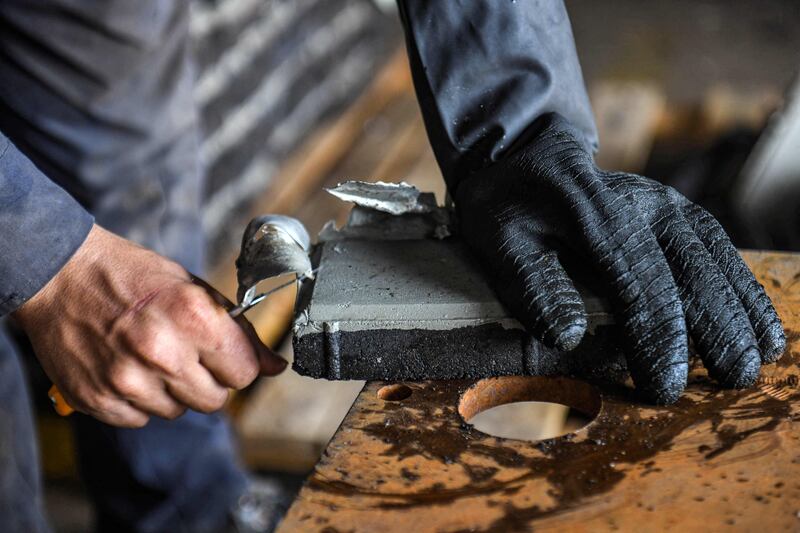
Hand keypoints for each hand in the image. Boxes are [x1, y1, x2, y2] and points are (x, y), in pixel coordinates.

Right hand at [13, 224, 286, 426]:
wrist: (61, 275)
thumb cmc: (135, 278)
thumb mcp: (195, 291)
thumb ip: (240, 333)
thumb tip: (275, 367)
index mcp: (195, 318)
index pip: (245, 373)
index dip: (236, 364)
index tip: (221, 353)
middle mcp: (163, 352)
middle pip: (214, 400)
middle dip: (208, 381)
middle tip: (185, 354)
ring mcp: (127, 379)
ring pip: (177, 412)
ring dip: (170, 391)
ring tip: (149, 355)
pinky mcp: (97, 398)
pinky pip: (139, 419)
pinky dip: (137, 400)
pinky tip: (125, 367)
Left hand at [456, 113, 784, 403]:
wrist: (525, 153)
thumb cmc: (507, 206)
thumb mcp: (497, 241)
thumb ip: (530, 284)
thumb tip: (570, 337)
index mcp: (594, 214)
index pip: (636, 285)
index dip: (655, 340)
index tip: (665, 388)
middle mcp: (642, 204)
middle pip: (688, 271)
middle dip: (716, 330)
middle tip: (733, 381)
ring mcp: (666, 203)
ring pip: (714, 258)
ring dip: (741, 308)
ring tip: (761, 358)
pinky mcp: (677, 209)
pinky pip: (717, 246)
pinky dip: (742, 283)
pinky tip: (759, 318)